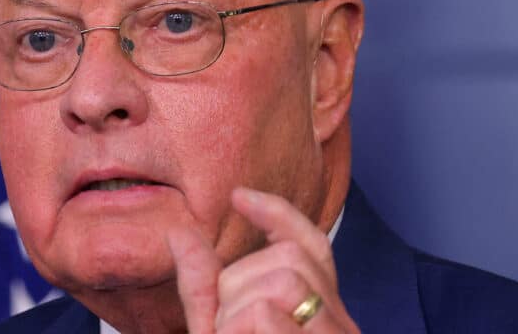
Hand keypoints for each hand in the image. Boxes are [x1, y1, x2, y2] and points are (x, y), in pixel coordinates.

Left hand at [167, 188, 358, 332]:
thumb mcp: (216, 329)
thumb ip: (202, 287)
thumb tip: (179, 232)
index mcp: (320, 314)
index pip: (312, 245)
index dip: (278, 214)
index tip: (238, 196)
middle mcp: (339, 325)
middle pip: (291, 257)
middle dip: (239, 284)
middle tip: (228, 329)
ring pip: (284, 280)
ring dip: (237, 313)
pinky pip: (267, 313)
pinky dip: (237, 331)